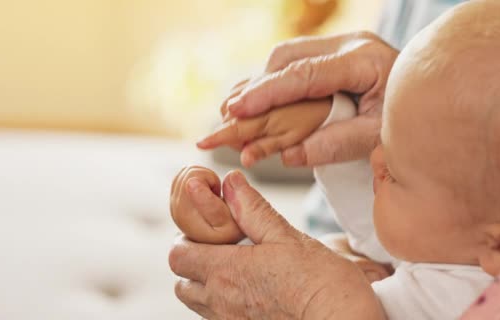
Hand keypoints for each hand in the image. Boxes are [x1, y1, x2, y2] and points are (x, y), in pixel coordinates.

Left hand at [169, 171, 385, 319]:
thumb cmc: (321, 282)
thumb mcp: (287, 237)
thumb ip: (253, 210)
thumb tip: (231, 182)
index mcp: (227, 270)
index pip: (178, 255)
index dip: (187, 238)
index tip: (210, 229)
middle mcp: (221, 301)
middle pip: (182, 283)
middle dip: (193, 264)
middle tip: (222, 249)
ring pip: (198, 304)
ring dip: (207, 285)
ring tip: (237, 271)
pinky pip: (219, 319)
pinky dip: (224, 304)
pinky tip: (253, 292)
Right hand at [220, 31, 398, 166]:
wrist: (436, 99)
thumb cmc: (412, 119)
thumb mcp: (379, 138)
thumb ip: (335, 144)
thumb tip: (289, 156)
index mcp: (364, 59)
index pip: (304, 74)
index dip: (267, 92)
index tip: (236, 110)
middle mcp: (351, 44)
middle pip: (289, 58)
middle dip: (256, 87)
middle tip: (228, 116)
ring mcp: (344, 46)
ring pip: (288, 57)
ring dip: (262, 84)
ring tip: (234, 111)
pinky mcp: (339, 55)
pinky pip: (298, 64)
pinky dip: (276, 83)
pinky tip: (257, 99)